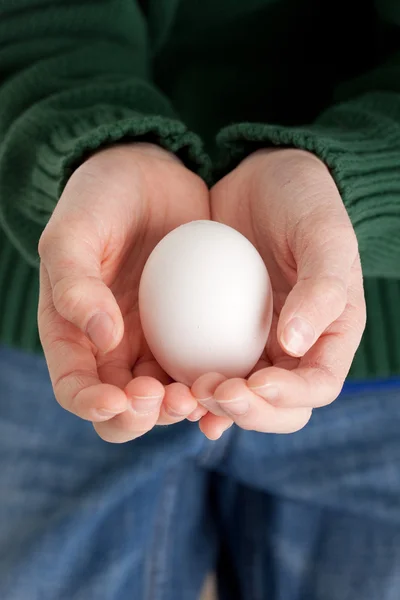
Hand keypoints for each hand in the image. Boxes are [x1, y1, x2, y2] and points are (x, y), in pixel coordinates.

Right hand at [38, 143, 209, 442]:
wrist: (149, 174)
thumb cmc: (99, 200)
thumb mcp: (73, 232)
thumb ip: (74, 284)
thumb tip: (104, 339)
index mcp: (75, 337)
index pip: (76, 389)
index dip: (93, 406)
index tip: (118, 400)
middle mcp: (115, 351)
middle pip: (127, 409)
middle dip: (145, 416)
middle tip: (169, 397)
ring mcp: (158, 344)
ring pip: (171, 397)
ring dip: (186, 406)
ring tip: (204, 392)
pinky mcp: (196, 332)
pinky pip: (207, 366)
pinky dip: (219, 381)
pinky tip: (238, 378)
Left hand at [193, 148, 365, 435]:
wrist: (262, 178)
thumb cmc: (304, 201)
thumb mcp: (325, 235)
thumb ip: (322, 289)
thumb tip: (294, 346)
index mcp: (329, 337)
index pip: (316, 386)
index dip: (288, 397)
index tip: (255, 381)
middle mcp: (293, 350)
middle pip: (275, 406)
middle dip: (246, 411)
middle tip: (212, 390)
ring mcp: (253, 343)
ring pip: (236, 396)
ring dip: (211, 405)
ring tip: (184, 391)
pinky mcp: (217, 331)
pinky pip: (202, 364)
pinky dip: (186, 381)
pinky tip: (164, 382)